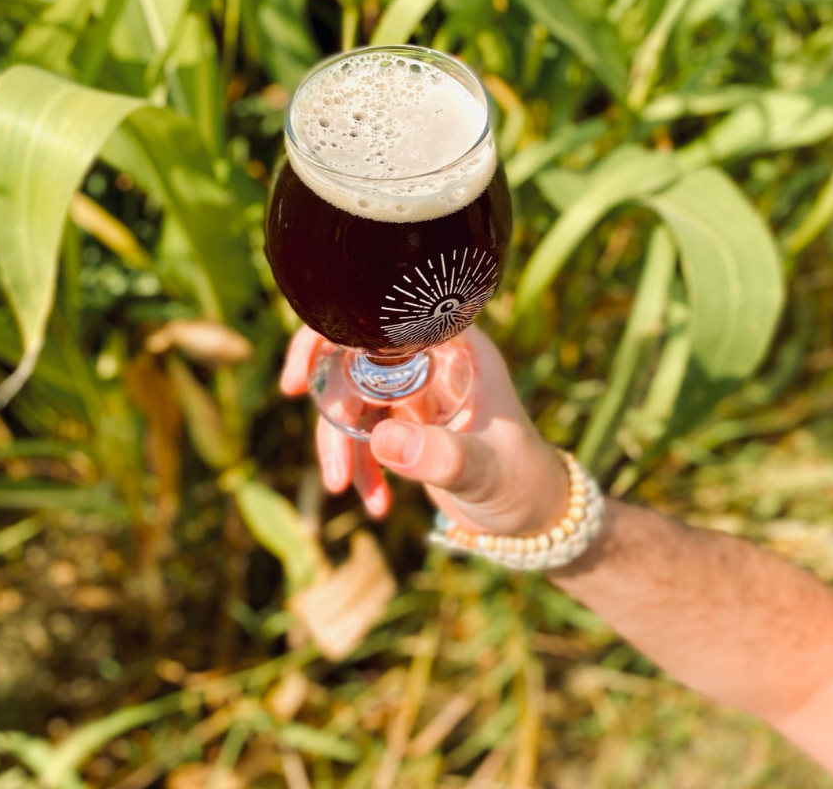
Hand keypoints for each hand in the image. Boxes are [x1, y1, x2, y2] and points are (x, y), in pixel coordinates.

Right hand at [280, 325, 569, 534]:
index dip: (327, 338)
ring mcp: (414, 384)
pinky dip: (359, 464)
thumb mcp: (487, 471)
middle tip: (336, 471)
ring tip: (347, 491)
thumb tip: (382, 440)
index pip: (379, 318)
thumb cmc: (523, 482)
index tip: (298, 382)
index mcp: (453, 343)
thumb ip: (443, 456)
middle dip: (334, 416)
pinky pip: (361, 429)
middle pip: (353, 359)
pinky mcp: (403, 417)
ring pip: (350, 397)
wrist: (534, 515)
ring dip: (341, 445)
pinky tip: (377, 503)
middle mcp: (429, 355)